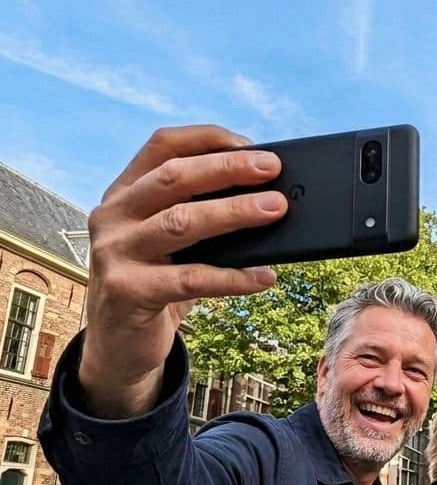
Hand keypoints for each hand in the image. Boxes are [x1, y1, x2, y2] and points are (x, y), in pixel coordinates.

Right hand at [80, 125, 288, 417]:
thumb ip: (202, 214)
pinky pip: (190, 279)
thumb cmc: (160, 282)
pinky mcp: (126, 291)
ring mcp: (114, 252)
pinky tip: (264, 277)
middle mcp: (113, 215)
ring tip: (275, 209)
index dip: (207, 138)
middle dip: (228, 169)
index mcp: (125, 192)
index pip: (163, 146)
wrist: (120, 345)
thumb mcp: (174, 242)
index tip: (251, 144)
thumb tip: (269, 197)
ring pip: (181, 222)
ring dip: (234, 213)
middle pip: (174, 177)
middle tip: (273, 169)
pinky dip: (232, 277)